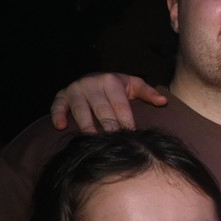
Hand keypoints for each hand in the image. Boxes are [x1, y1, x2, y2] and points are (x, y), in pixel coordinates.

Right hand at [49, 72, 165, 132]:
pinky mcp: (62, 95)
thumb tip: (163, 102)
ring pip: (80, 110)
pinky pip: (57, 105)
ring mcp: (75, 89)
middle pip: (101, 109)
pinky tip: (60, 127)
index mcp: (111, 81)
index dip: (125, 120)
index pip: (119, 104)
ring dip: (86, 126)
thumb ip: (148, 93)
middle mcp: (91, 83)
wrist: (95, 78)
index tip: (131, 135)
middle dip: (108, 126)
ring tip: (93, 140)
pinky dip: (57, 114)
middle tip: (115, 142)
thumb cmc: (118, 87)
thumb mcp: (134, 85)